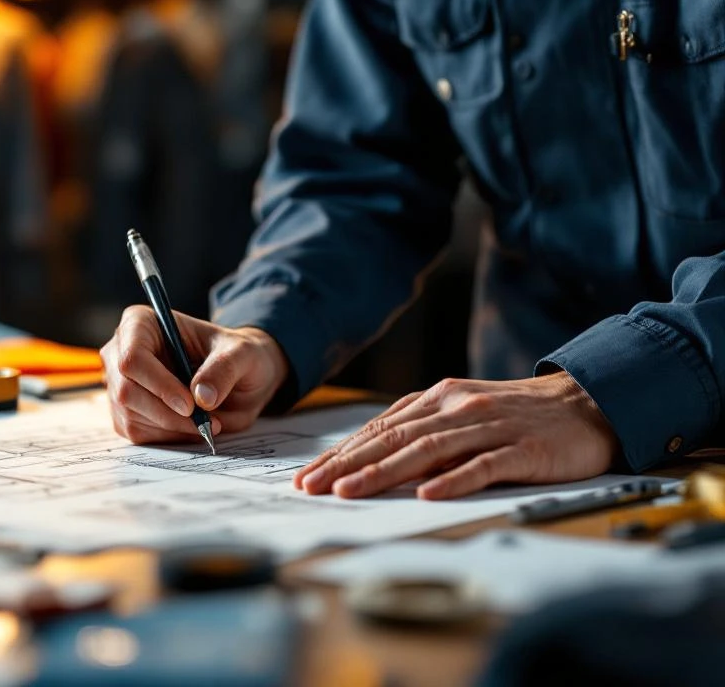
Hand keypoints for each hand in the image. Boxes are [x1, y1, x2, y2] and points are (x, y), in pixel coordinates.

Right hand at [101, 306, 288, 443]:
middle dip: (167, 413)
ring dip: (172, 427)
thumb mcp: (242, 353)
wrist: (236, 377)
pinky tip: (190, 426)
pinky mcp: (125, 412)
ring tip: (206, 422)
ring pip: (131, 417)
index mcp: (141, 324)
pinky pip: (137, 433)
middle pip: (126, 392)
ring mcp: (119, 384)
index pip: (132, 357)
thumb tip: (202, 397)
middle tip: (204, 422)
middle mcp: (121, 351)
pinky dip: (168, 436)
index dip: (159, 384)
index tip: (190, 405)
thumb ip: (224, 368)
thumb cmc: (234, 354)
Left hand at [293, 372, 619, 499]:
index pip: (379, 428)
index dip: (341, 452)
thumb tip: (371, 459)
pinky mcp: (522, 448)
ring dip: (385, 471)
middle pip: (393, 437)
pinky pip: (483, 465)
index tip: (308, 475)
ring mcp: (489, 426)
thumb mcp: (463, 413)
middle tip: (313, 486)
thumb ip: (423, 431)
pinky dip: (453, 479)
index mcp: (439, 398)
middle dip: (347, 464)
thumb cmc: (516, 415)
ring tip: (351, 491)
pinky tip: (428, 495)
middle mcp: (458, 407)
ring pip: (428, 449)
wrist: (585, 403)